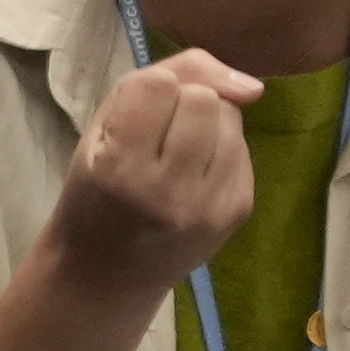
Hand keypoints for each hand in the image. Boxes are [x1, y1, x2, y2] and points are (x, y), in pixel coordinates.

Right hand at [38, 49, 267, 309]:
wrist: (107, 274)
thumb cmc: (96, 192)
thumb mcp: (103, 128)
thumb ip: (168, 76)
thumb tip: (254, 88)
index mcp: (119, 168)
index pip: (158, 84)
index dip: (147, 92)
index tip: (132, 121)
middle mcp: (168, 190)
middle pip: (204, 98)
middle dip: (183, 103)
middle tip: (159, 135)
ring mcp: (208, 205)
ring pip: (231, 117)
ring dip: (208, 122)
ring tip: (178, 153)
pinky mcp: (237, 211)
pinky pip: (243, 148)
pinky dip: (222, 149)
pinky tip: (195, 175)